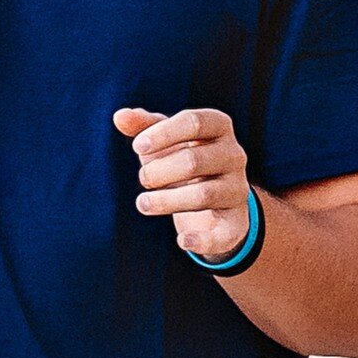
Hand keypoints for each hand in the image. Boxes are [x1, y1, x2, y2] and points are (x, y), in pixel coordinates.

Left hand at [113, 106, 251, 260]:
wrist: (214, 199)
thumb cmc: (184, 156)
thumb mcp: (166, 138)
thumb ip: (143, 125)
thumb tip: (119, 116)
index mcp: (218, 126)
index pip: (193, 121)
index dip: (163, 133)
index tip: (137, 147)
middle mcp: (234, 155)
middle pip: (194, 161)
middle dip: (160, 171)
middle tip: (142, 178)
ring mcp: (237, 190)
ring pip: (203, 195)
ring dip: (166, 201)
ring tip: (142, 203)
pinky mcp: (236, 222)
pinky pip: (222, 233)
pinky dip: (202, 239)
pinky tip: (181, 241)